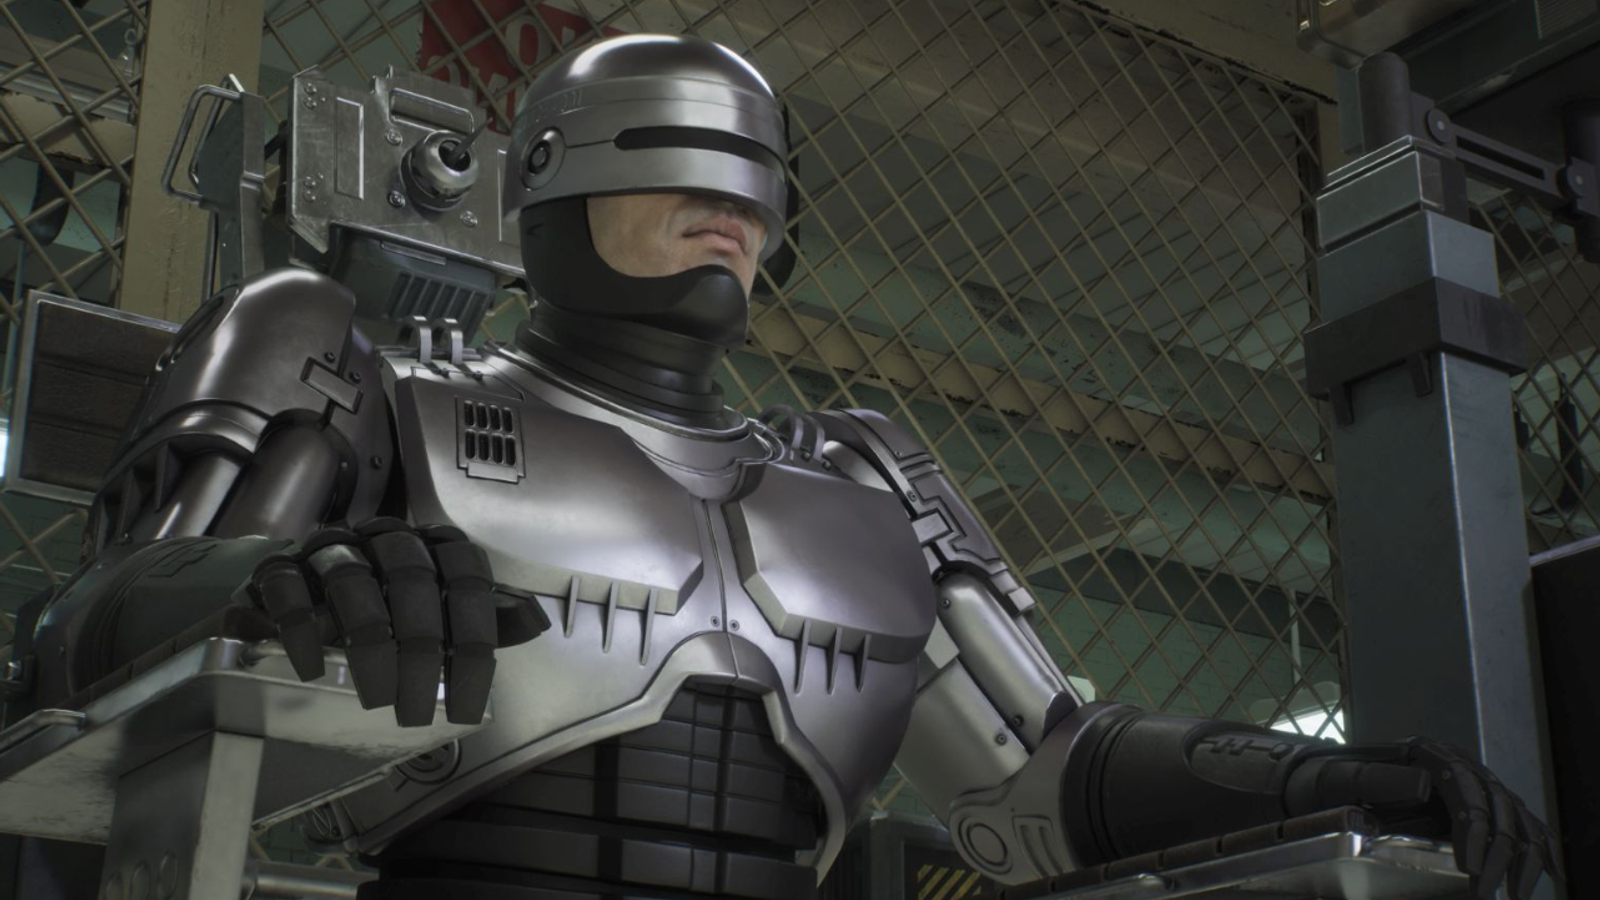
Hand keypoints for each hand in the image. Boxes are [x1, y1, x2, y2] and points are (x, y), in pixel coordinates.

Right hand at [246, 517, 549, 725]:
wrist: (301, 593)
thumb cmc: (382, 607)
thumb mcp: (439, 612)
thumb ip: (484, 616)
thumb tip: (535, 623)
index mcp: (430, 545)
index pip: (465, 574)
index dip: (473, 637)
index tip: (469, 702)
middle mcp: (382, 537)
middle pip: (411, 579)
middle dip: (420, 650)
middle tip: (417, 712)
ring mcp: (329, 549)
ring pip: (353, 581)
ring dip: (370, 645)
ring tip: (377, 701)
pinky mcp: (278, 568)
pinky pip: (288, 587)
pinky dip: (302, 629)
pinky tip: (312, 670)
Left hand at [1289, 737, 1560, 899]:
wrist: (1319, 782)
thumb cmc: (1326, 782)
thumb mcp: (1339, 778)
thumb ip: (1376, 779)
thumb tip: (1424, 784)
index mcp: (1425, 752)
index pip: (1465, 787)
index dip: (1475, 828)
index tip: (1472, 867)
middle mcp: (1454, 763)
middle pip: (1498, 804)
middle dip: (1500, 853)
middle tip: (1487, 892)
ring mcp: (1468, 782)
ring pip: (1515, 815)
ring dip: (1523, 856)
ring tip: (1515, 894)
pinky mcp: (1474, 804)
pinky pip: (1516, 821)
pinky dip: (1536, 846)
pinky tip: (1545, 872)